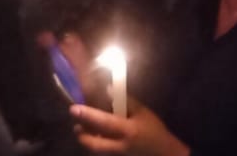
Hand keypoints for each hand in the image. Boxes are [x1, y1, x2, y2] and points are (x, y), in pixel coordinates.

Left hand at [71, 102, 189, 155]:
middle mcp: (120, 146)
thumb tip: (107, 89)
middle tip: (76, 125)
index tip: (74, 108)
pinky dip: (95, 145)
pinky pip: (102, 153)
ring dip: (87, 141)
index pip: (103, 122)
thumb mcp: (142, 112)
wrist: (163, 153)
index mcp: (127, 131)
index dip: (88, 115)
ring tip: (81, 131)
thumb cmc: (153, 129)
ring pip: (95, 151)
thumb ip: (126, 101)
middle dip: (82, 136)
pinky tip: (94, 138)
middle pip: (94, 144)